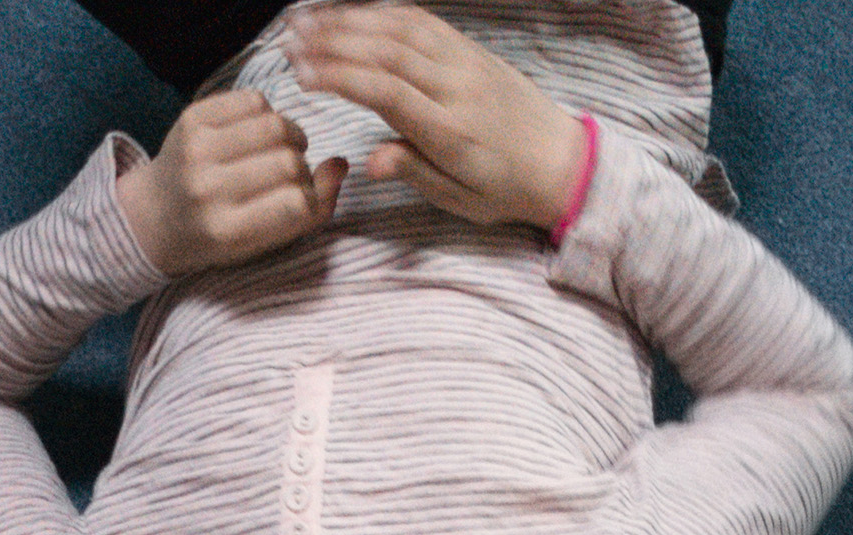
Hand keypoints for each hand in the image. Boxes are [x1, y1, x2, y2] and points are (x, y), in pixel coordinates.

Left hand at [114, 84, 336, 278]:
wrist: (154, 216)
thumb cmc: (219, 234)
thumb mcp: (264, 242)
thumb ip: (312, 212)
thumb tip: (341, 164)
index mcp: (226, 231)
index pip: (296, 204)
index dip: (312, 197)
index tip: (302, 199)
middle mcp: (207, 190)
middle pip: (289, 163)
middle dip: (301, 168)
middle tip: (290, 174)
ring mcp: (196, 150)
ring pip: (276, 126)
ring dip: (291, 136)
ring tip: (282, 149)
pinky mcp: (192, 118)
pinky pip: (255, 100)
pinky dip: (267, 113)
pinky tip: (258, 132)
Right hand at [291, 5, 589, 231]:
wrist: (563, 162)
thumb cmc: (506, 188)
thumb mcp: (459, 199)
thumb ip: (414, 172)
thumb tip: (371, 162)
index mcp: (450, 130)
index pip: (387, 93)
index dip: (341, 78)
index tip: (302, 75)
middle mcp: (457, 87)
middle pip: (387, 51)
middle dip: (333, 41)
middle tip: (290, 39)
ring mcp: (465, 62)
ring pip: (401, 28)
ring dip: (351, 19)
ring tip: (308, 19)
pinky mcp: (470, 49)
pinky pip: (423, 21)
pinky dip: (384, 13)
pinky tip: (354, 12)